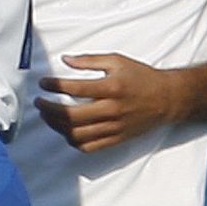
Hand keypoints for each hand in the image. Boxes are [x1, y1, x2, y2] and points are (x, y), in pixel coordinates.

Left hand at [35, 53, 181, 153]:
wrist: (167, 98)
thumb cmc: (142, 78)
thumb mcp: (117, 61)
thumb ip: (90, 60)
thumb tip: (66, 60)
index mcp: (111, 87)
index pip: (74, 88)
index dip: (54, 85)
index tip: (44, 83)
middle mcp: (112, 109)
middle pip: (71, 116)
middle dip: (49, 109)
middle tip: (39, 102)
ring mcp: (114, 127)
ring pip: (77, 134)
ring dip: (56, 126)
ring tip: (48, 116)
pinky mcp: (116, 139)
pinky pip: (88, 146)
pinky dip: (72, 140)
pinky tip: (65, 130)